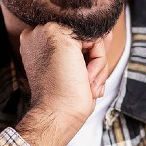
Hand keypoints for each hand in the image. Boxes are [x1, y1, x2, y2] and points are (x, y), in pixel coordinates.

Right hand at [15, 23, 112, 145]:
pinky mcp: (58, 32)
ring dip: (97, 65)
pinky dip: (99, 62)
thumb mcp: (80, 69)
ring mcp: (45, 30)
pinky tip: (86, 78)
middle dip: (95, 60)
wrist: (56, 115)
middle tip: (88, 85)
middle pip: (85, 37)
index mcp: (37, 43)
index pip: (76, 39)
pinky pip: (95, 41)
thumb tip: (108, 32)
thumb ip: (91, 48)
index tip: (89, 77)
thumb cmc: (66, 100)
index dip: (89, 55)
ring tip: (86, 84)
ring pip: (92, 38)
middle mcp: (37, 33)